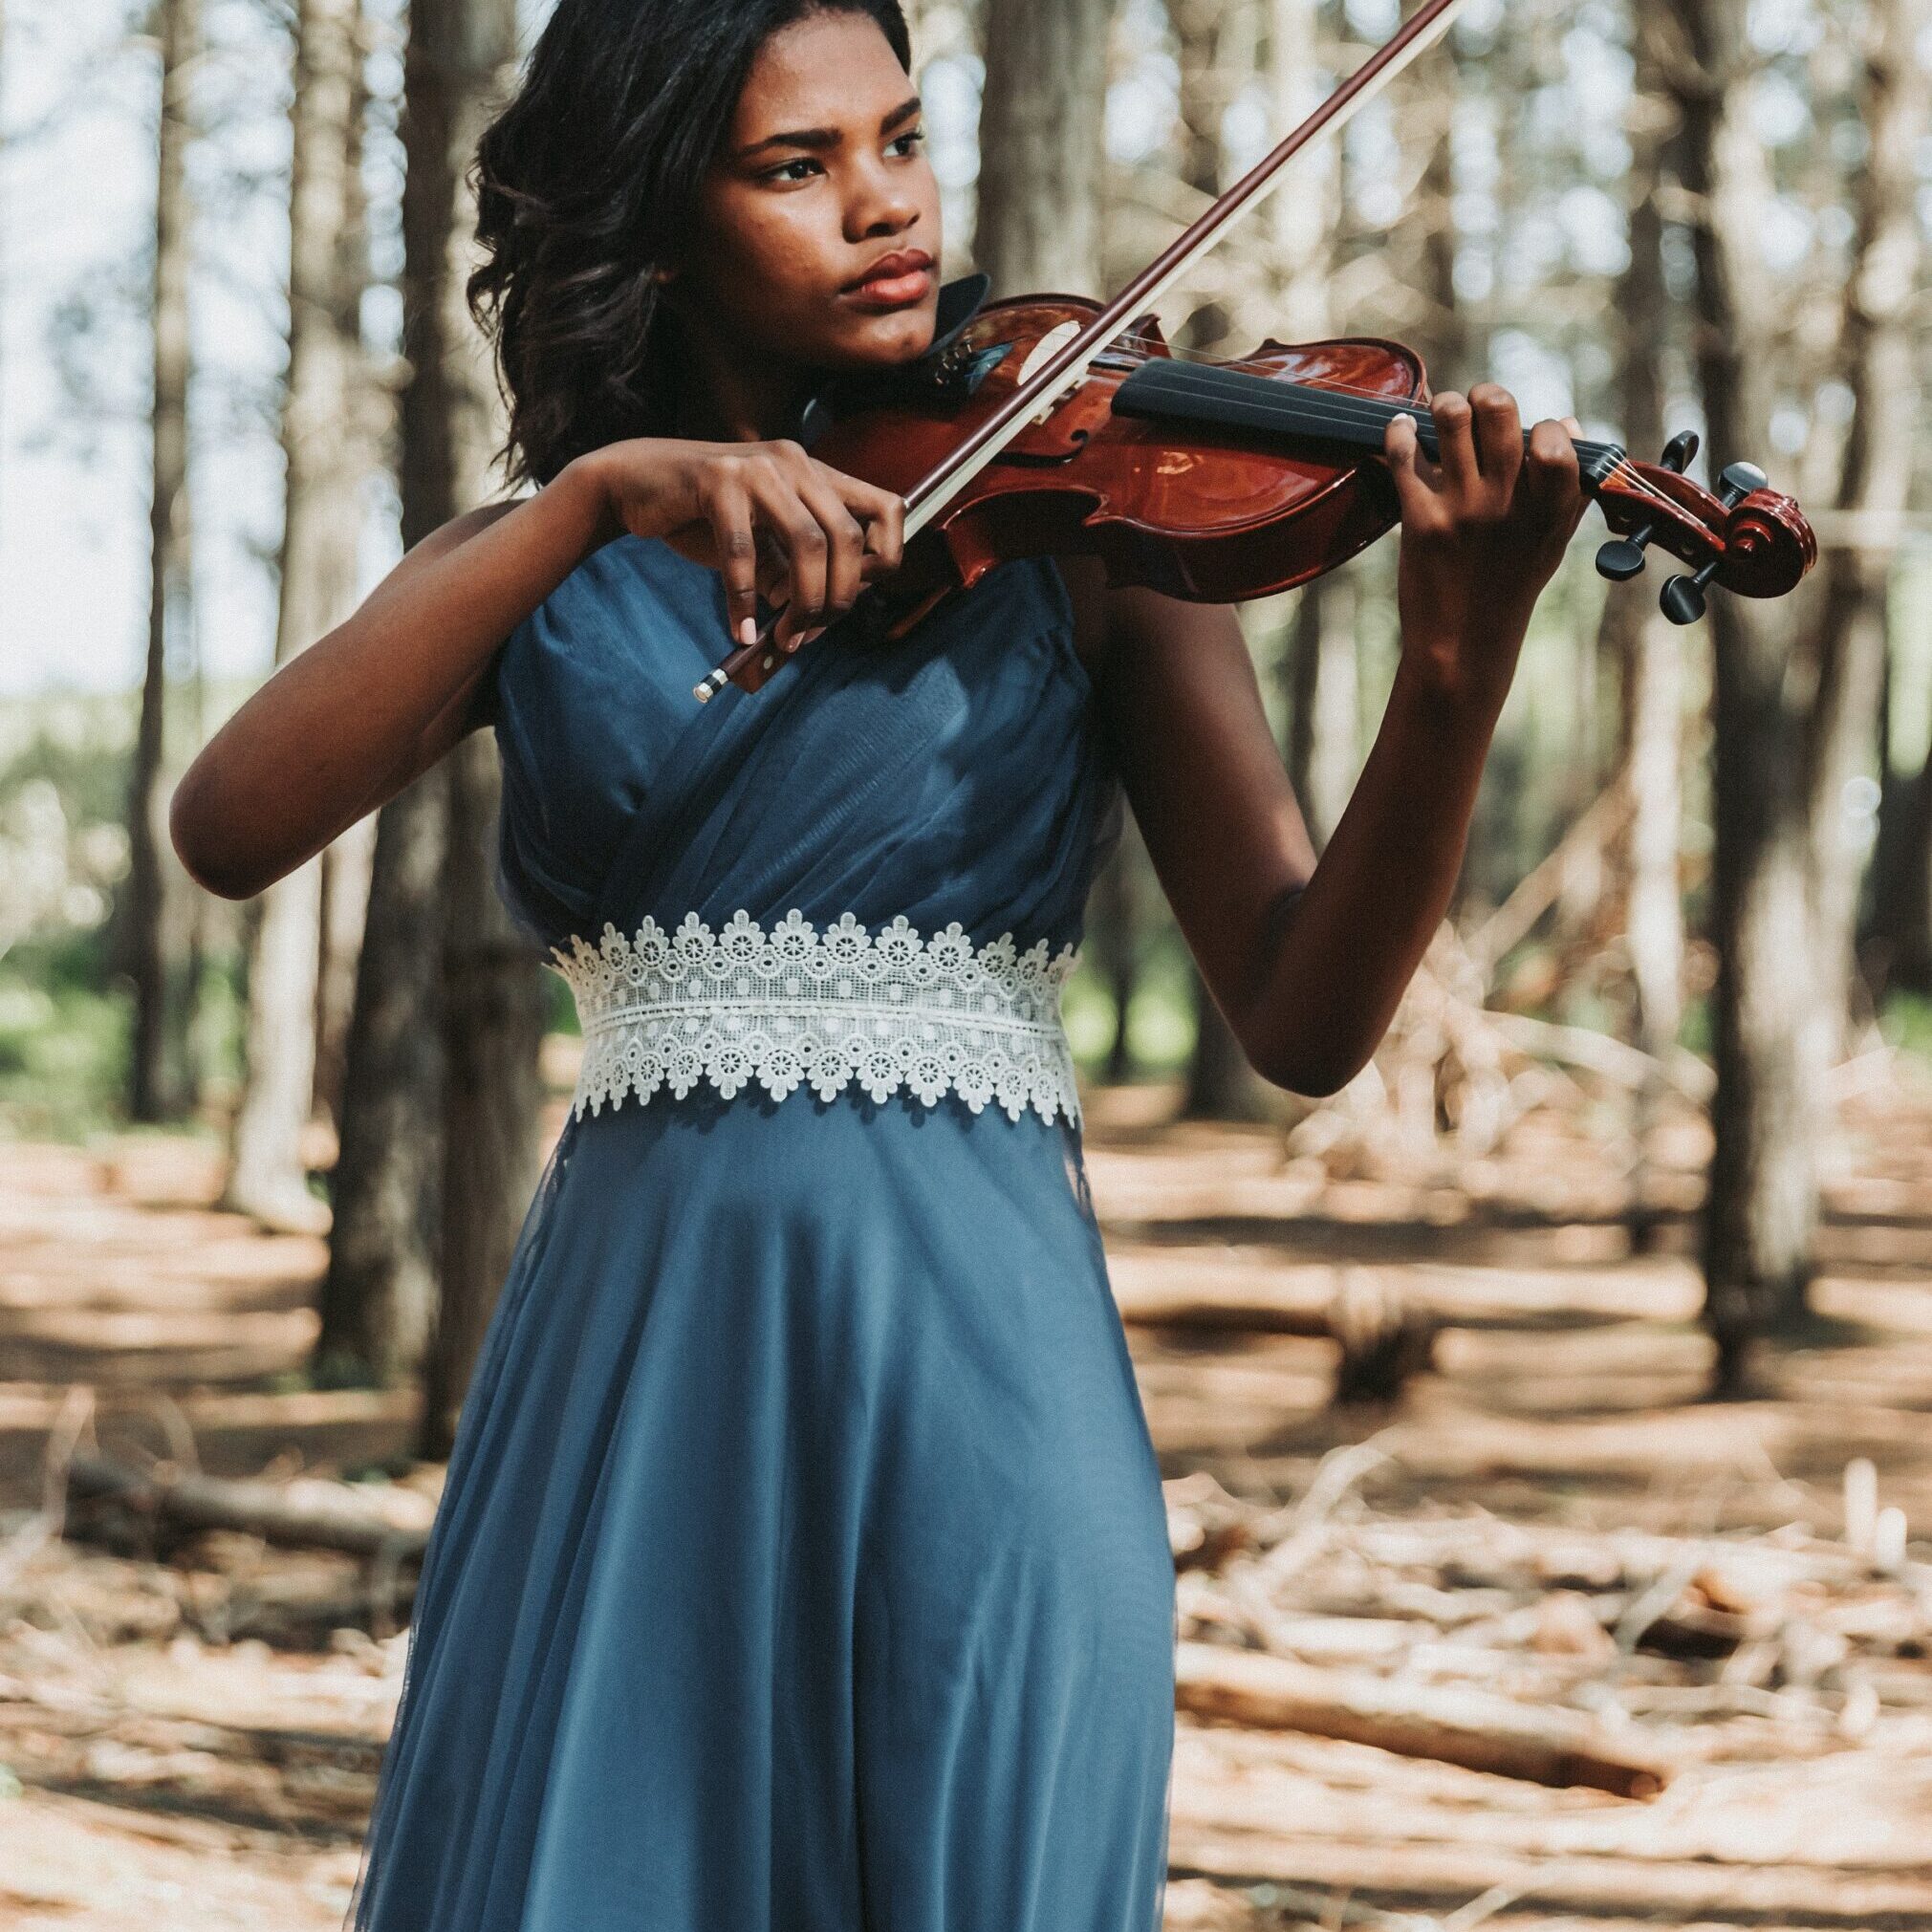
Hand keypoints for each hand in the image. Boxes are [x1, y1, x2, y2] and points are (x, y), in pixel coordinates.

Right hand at [582, 436, 905, 651]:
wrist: (635, 483)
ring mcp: (759, 467)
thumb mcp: (762, 545)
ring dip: (801, 603)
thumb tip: (820, 621)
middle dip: (836, 599)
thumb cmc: (704, 517)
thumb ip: (795, 571)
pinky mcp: (717, 478)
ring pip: (807, 544)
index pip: (888, 509)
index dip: (884, 559)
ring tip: (782, 637)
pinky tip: (740, 629)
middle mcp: (796, 462)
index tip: (853, 597)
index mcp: (816, 474)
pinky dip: (744, 600)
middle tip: (809, 633)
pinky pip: (743, 552)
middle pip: (848, 537)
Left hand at [1383, 384, 1586, 716]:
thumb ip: (1566, 487)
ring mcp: (1463, 509)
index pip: (1555, 437)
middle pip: (1500, 411)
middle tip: (1478, 406)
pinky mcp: (1421, 520)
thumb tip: (1568, 424)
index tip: (1533, 438)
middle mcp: (1507, 503)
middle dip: (1488, 396)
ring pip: (1452, 420)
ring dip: (1445, 405)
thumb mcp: (1551, 542)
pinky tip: (1400, 429)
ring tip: (1443, 413)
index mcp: (1547, 508)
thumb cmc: (1508, 588)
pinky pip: (1406, 454)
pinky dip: (1399, 432)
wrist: (1461, 646)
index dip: (1544, 427)